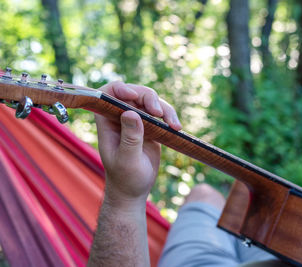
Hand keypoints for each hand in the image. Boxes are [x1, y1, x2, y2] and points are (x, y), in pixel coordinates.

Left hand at [95, 81, 181, 209]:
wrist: (134, 190)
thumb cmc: (125, 178)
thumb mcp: (127, 159)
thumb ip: (130, 137)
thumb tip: (131, 113)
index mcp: (107, 122)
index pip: (108, 94)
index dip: (119, 89)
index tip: (132, 96)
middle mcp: (120, 117)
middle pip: (134, 94)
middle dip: (148, 98)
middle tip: (159, 112)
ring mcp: (136, 121)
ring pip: (150, 102)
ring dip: (164, 108)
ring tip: (174, 125)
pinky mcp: (150, 126)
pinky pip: (161, 113)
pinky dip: (170, 117)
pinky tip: (176, 128)